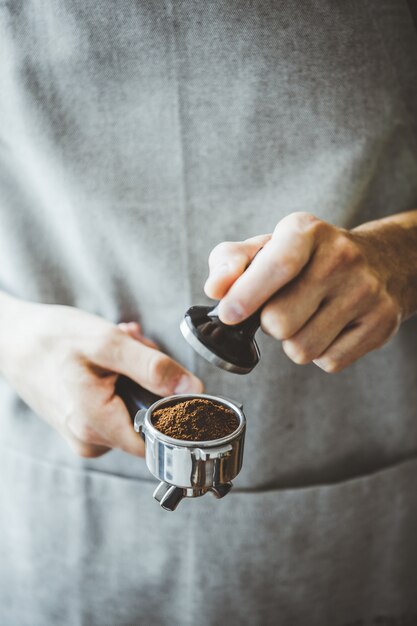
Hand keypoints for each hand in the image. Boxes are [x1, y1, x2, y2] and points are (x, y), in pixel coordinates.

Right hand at [0, 296, 202, 456]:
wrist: (11, 339)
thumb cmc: (51, 337)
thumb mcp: (107, 342)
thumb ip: (152, 367)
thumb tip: (192, 389)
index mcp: (96, 425)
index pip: (160, 437)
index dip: (172, 405)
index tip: (162, 374)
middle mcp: (90, 439)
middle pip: (148, 418)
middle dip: (150, 382)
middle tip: (134, 350)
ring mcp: (84, 435)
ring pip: (134, 409)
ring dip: (135, 377)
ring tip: (115, 352)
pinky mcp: (82, 426)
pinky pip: (116, 408)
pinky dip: (119, 381)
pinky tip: (106, 361)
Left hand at [204, 211, 416, 372]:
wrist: (379, 262)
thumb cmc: (307, 259)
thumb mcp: (267, 247)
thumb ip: (231, 262)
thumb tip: (215, 289)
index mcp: (306, 232)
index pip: (278, 265)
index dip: (247, 295)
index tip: (228, 314)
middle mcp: (341, 257)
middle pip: (280, 321)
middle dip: (270, 324)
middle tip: (282, 308)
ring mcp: (365, 292)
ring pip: (302, 349)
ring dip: (294, 341)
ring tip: (307, 317)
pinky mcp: (380, 324)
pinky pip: (328, 361)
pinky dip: (320, 353)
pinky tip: (329, 328)